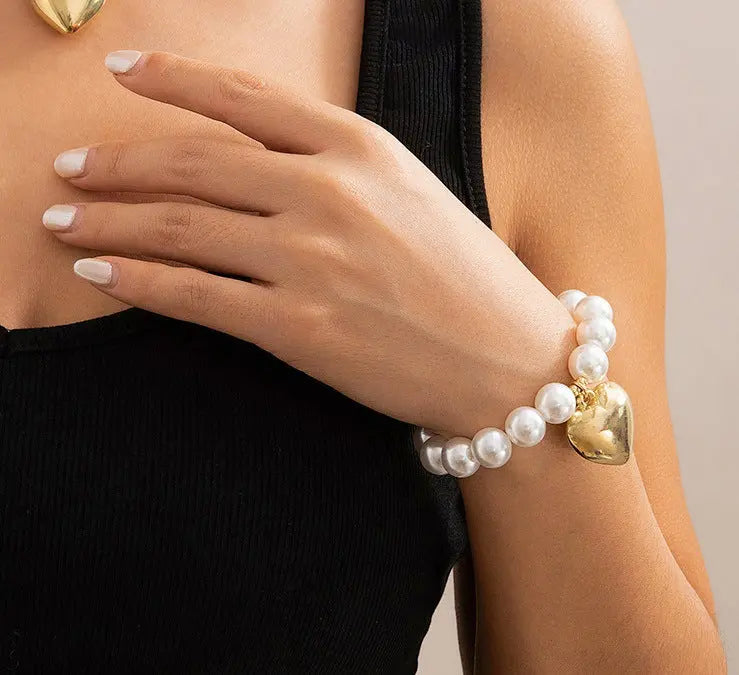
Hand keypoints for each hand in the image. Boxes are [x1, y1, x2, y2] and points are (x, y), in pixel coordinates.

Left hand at [46, 51, 573, 434]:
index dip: (173, 79)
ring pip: (181, 226)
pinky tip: (99, 277)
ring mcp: (310, 259)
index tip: (123, 74)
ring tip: (61, 221)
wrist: (512, 360)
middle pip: (194, 161)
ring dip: (108, 222)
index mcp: (362, 148)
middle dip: (117, 161)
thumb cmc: (472, 279)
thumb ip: (340, 169)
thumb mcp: (413, 194)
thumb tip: (264, 162)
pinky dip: (137, 283)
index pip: (245, 97)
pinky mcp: (298, 328)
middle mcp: (329, 192)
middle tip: (69, 167)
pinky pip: (194, 296)